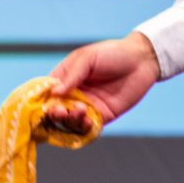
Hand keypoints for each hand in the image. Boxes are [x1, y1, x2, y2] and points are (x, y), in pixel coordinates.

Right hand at [44, 31, 161, 133]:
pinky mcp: (102, 116)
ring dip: (70, 121)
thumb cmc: (112, 54)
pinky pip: (88, 128)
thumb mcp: (88, 58)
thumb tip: (55, 93)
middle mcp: (72, 96)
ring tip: (80, 110)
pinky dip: (83, 128)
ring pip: (69, 123)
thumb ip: (72, 75)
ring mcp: (86, 107)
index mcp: (63, 80)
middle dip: (54, 115)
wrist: (142, 60)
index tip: (43, 106)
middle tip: (60, 111)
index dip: (41, 103)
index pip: (45, 96)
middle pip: (55, 113)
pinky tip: (87, 120)